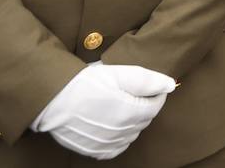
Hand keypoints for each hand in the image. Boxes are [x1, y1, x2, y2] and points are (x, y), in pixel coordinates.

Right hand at [32, 63, 175, 159]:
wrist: (53, 100)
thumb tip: (170, 85)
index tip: (153, 86)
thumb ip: (147, 79)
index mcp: (131, 112)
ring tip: (121, 106)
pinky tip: (112, 125)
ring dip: (133, 122)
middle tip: (134, 93)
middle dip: (145, 106)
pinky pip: (116, 147)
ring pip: (132, 134)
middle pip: (144, 119)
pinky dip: (120, 138)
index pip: (156, 105)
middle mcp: (122, 132)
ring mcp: (109, 143)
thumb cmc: (86, 83)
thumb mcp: (119, 73)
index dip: (157, 94)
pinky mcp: (96, 150)